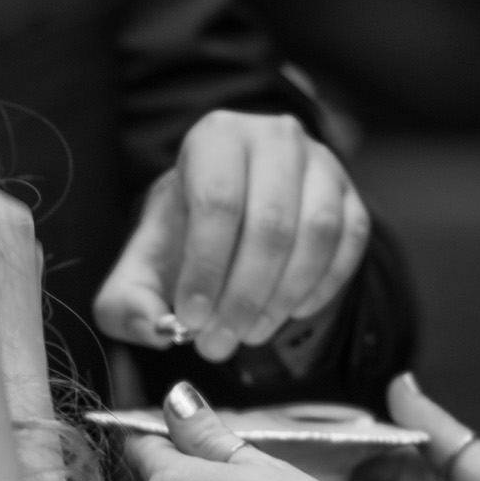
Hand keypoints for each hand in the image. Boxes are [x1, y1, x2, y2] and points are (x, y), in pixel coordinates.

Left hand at [94, 112, 369, 362]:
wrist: (232, 212)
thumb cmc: (185, 234)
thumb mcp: (142, 263)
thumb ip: (129, 300)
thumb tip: (153, 328)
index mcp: (215, 139)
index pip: (218, 201)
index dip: (206, 268)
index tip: (193, 319)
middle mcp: (273, 138)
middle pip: (270, 222)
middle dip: (244, 295)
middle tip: (221, 342)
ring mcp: (320, 163)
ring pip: (317, 232)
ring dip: (284, 296)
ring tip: (252, 333)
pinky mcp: (350, 194)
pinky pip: (350, 242)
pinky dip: (323, 287)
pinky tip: (291, 312)